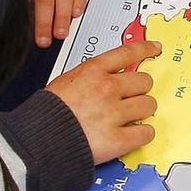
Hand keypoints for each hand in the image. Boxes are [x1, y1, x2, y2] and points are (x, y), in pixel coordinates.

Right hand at [45, 39, 161, 162]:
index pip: (128, 53)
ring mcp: (114, 114)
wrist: (36, 141)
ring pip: (149, 105)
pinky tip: (133, 134)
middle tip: (131, 98)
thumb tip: (109, 76)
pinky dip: (142, 134)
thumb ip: (90, 76)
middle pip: (145, 81)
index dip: (145, 49)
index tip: (154, 49)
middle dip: (140, 89)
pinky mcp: (118, 140)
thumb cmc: (47, 113)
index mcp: (92, 71)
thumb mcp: (66, 81)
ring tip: (130, 117)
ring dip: (142, 111)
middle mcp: (107, 89)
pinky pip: (146, 132)